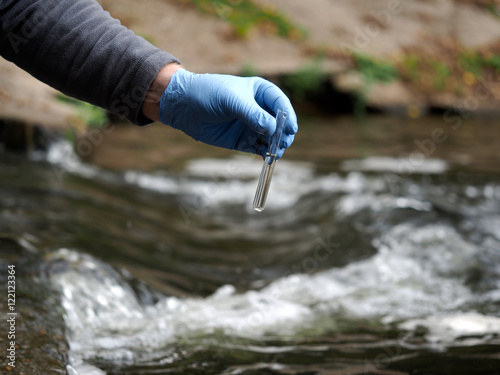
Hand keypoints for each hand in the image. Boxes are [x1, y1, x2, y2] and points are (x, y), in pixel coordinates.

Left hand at [158, 69, 297, 157]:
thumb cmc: (207, 93)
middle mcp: (258, 109)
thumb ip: (252, 114)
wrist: (183, 107)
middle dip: (283, 133)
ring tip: (274, 152)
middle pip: (280, 123)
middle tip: (283, 143)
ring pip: (271, 137)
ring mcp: (251, 125)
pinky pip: (259, 148)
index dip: (288, 116)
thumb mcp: (231, 100)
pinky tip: (267, 157)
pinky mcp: (242, 140)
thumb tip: (273, 128)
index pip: (280, 103)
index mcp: (259, 92)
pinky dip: (265, 153)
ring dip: (275, 145)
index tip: (290, 128)